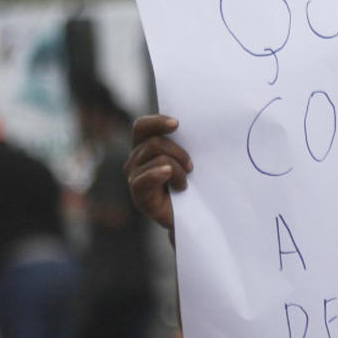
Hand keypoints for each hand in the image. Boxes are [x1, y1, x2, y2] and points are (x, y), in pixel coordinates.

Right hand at [125, 114, 190, 235]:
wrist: (195, 216)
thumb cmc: (195, 184)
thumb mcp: (192, 159)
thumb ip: (188, 142)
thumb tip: (202, 124)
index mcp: (145, 147)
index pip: (142, 127)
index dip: (156, 122)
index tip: (177, 124)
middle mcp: (135, 160)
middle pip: (153, 142)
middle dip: (178, 151)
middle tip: (191, 166)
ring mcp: (135, 178)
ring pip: (158, 159)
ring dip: (178, 170)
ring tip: (184, 183)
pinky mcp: (138, 195)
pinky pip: (145, 178)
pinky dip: (159, 175)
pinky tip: (174, 180)